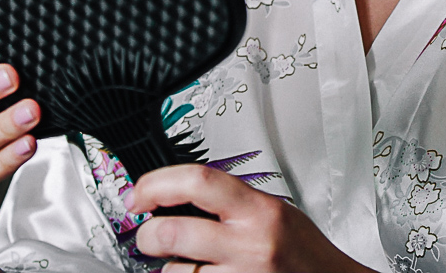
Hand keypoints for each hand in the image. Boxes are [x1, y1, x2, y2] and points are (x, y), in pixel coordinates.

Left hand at [128, 164, 373, 272]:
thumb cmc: (306, 253)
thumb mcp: (277, 212)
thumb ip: (234, 202)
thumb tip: (180, 194)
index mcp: (260, 211)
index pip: (198, 182)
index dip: (158, 183)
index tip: (139, 193)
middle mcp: (250, 245)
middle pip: (173, 231)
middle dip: (148, 234)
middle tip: (147, 234)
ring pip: (174, 272)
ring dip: (168, 268)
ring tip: (183, 262)